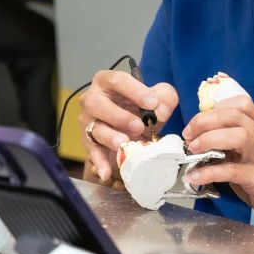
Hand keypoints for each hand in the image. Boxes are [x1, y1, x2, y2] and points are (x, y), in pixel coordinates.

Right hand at [77, 70, 177, 184]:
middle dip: (118, 115)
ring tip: (124, 144)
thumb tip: (160, 110)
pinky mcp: (90, 141)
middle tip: (138, 126)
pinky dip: (99, 163)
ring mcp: (89, 121)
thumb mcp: (157, 97)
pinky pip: (92, 152)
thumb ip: (164, 97)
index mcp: (108, 82)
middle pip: (97, 104)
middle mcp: (93, 99)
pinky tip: (106, 173)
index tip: (152, 103)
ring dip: (110, 137)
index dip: (134, 90)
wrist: (134, 125)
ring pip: (94, 128)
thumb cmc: (140, 106)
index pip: (117, 80)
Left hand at [181, 95, 253, 232]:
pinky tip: (195, 176)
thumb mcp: (249, 153)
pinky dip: (210, 172)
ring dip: (210, 139)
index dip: (216, 108)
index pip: (242, 104)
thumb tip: (197, 137)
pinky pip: (232, 171)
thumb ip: (229, 142)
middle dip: (206, 121)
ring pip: (240, 136)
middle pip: (236, 116)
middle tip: (188, 135)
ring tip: (193, 150)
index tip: (198, 121)